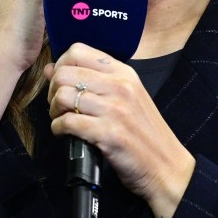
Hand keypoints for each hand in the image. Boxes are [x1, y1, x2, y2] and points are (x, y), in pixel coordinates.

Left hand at [45, 43, 195, 217]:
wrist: (167, 165)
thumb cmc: (144, 133)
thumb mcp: (124, 97)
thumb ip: (91, 80)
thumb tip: (51, 69)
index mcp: (124, 72)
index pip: (77, 51)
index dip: (60, 66)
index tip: (61, 83)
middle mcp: (120, 86)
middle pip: (64, 73)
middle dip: (53, 91)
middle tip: (59, 106)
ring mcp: (115, 109)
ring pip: (63, 96)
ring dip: (54, 111)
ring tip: (62, 120)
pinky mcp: (109, 134)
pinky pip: (67, 123)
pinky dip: (58, 129)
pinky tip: (65, 135)